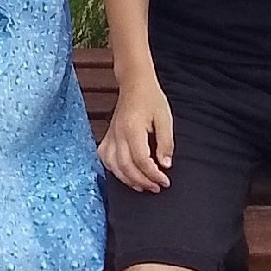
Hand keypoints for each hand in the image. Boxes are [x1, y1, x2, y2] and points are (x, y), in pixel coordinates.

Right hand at [99, 74, 173, 192]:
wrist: (134, 83)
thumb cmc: (151, 99)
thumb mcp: (165, 118)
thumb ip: (165, 143)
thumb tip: (165, 165)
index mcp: (133, 128)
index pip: (141, 159)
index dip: (153, 174)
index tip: (165, 181)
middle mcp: (118, 134)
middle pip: (126, 166)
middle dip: (142, 181)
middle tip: (157, 187)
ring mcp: (111, 135)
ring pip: (112, 165)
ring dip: (127, 179)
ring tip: (142, 186)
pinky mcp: (108, 135)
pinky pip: (104, 157)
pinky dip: (113, 169)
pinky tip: (124, 174)